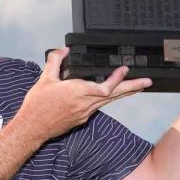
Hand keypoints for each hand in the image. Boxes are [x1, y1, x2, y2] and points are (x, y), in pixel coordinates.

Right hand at [15, 48, 151, 142]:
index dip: (117, 79)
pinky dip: (108, 99)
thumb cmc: (37, 106)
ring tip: (137, 86)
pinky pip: (99, 106)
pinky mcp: (81, 119)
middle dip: (132, 87)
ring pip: (109, 101)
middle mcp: (84, 104)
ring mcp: (84, 113)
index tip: (124, 69)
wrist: (32, 128)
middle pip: (114, 95)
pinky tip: (111, 94)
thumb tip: (63, 51)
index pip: (105, 87)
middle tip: (147, 82)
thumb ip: (55, 62)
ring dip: (123, 93)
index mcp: (77, 92)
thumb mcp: (44, 79)